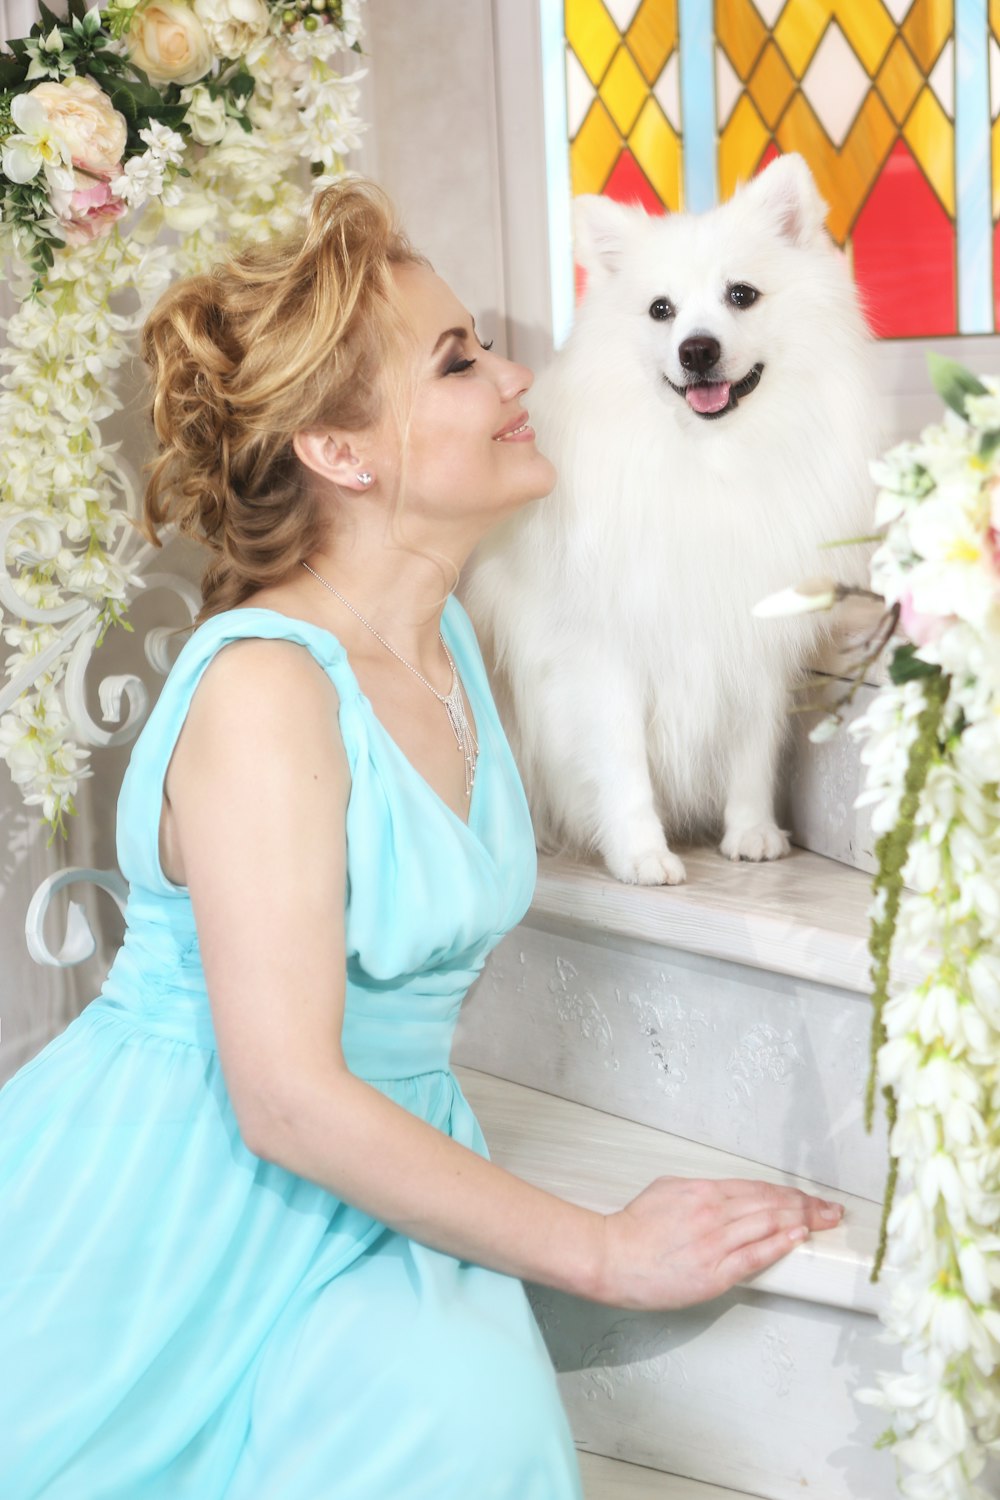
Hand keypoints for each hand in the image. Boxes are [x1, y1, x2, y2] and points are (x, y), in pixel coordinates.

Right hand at [593, 1175, 843, 1309]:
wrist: (611, 1257)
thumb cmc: (633, 1228)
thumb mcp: (667, 1191)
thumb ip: (700, 1191)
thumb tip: (724, 1195)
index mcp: (703, 1191)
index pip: (758, 1189)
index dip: (789, 1193)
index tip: (810, 1198)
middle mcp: (713, 1213)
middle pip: (770, 1205)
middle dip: (806, 1205)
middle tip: (831, 1209)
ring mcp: (715, 1242)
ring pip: (767, 1225)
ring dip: (801, 1221)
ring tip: (825, 1221)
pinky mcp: (713, 1272)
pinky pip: (754, 1255)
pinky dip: (779, 1244)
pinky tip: (797, 1238)